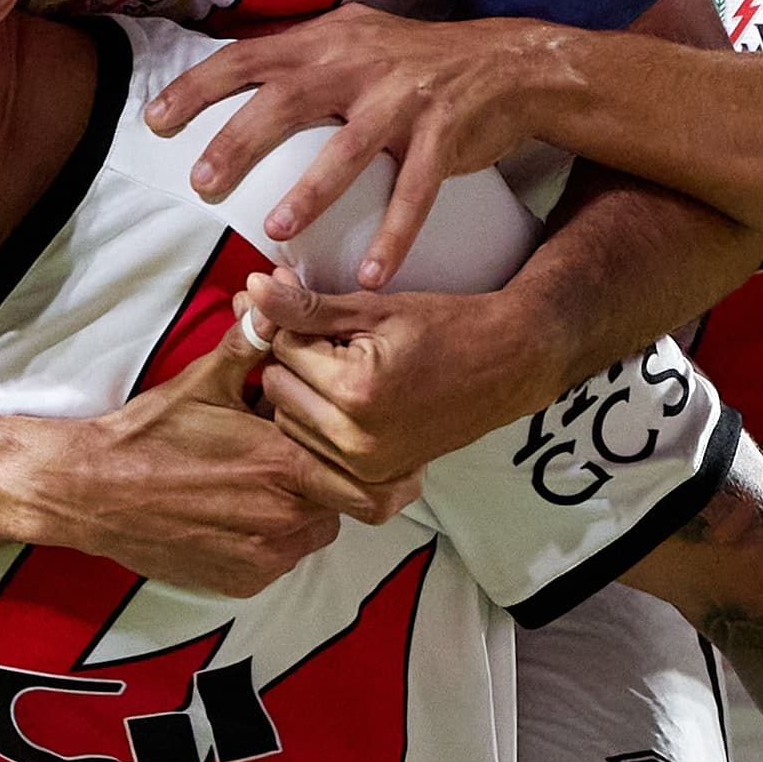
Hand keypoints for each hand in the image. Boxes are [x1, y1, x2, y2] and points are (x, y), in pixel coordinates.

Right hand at [42, 320, 411, 594]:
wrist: (94, 491)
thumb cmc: (151, 434)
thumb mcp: (205, 381)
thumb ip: (253, 343)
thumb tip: (278, 298)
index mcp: (285, 465)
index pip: (374, 483)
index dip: (383, 468)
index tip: (375, 451)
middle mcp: (283, 518)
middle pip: (346, 507)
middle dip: (335, 481)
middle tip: (307, 458)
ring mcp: (264, 556)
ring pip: (314, 533)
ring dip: (304, 509)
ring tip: (265, 481)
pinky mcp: (242, 581)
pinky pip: (280, 559)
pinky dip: (271, 538)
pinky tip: (238, 511)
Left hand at [146, 9, 565, 290]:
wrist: (509, 64)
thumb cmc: (418, 61)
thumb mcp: (356, 39)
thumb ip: (303, 57)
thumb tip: (238, 80)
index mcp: (328, 41)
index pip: (249, 56)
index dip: (199, 86)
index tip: (156, 121)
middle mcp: (360, 64)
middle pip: (286, 99)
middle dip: (238, 141)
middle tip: (202, 183)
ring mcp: (404, 100)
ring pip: (348, 149)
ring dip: (310, 193)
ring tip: (277, 231)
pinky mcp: (445, 135)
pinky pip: (415, 191)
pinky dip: (394, 234)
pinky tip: (373, 275)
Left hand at [236, 267, 560, 486]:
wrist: (509, 365)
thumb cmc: (449, 327)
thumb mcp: (376, 307)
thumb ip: (309, 305)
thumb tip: (254, 286)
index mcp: (355, 390)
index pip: (281, 348)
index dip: (287, 318)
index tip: (299, 301)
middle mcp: (356, 437)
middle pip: (276, 387)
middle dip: (290, 356)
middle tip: (324, 335)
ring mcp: (365, 464)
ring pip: (288, 420)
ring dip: (300, 389)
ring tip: (337, 363)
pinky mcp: (372, 476)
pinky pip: (313, 445)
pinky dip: (317, 418)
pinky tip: (343, 393)